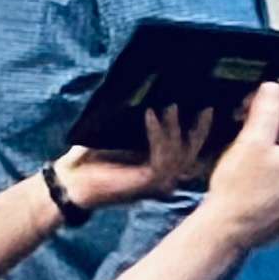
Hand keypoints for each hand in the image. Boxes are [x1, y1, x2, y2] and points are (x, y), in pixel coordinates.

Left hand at [56, 105, 216, 212]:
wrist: (70, 181)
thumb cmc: (91, 156)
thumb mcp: (120, 135)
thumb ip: (142, 124)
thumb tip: (157, 96)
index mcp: (161, 168)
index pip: (190, 150)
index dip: (201, 130)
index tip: (208, 106)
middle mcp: (164, 178)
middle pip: (192, 153)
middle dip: (200, 130)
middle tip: (206, 107)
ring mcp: (158, 183)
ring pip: (180, 154)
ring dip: (175, 128)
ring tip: (169, 106)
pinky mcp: (147, 182)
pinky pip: (160, 156)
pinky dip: (157, 134)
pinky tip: (149, 115)